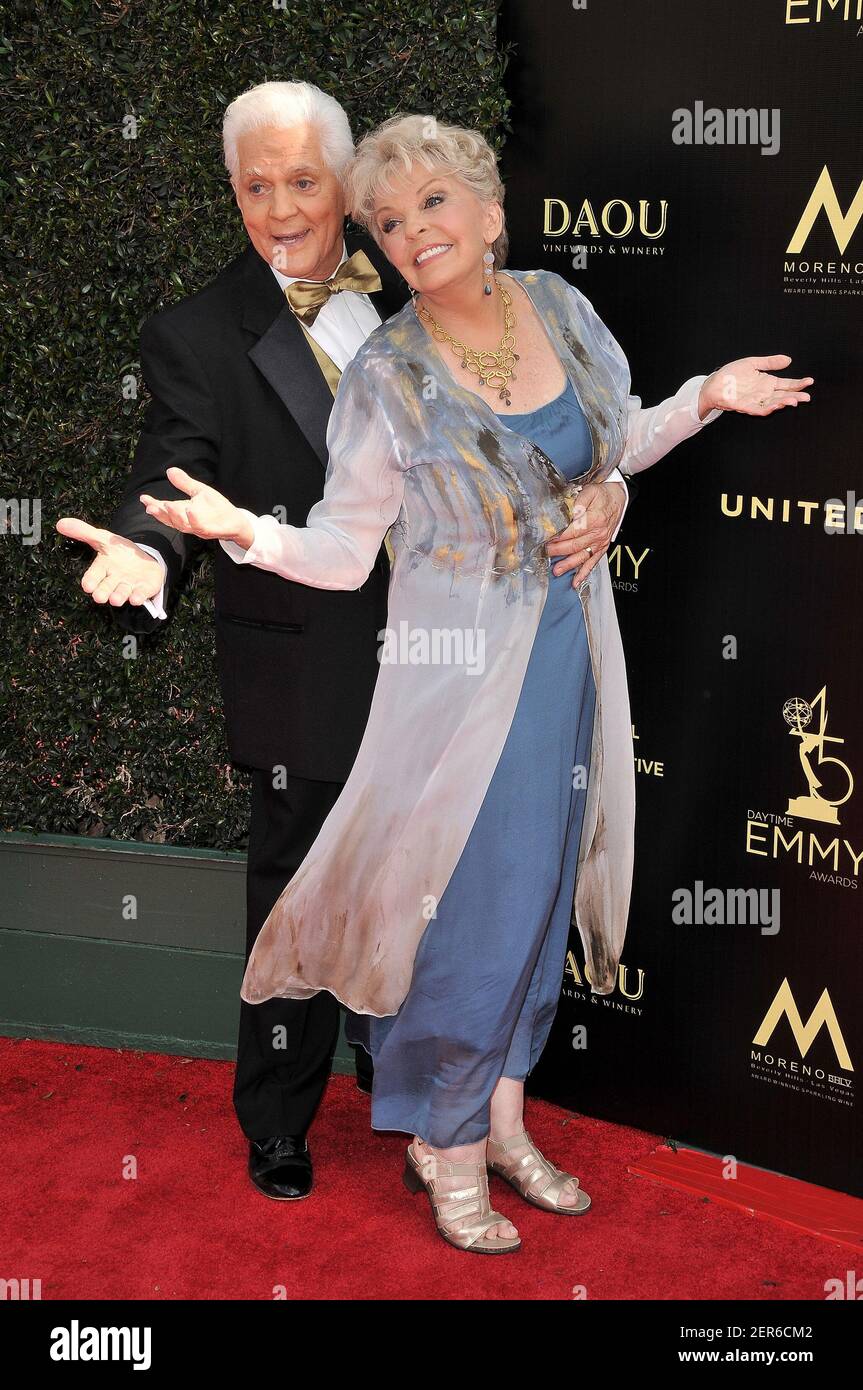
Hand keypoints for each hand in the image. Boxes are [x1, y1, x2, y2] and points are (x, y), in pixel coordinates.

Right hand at [55, 517, 165, 606]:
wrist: (144, 560)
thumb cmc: (120, 553)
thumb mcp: (103, 539)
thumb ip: (83, 532)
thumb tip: (60, 523)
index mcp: (102, 568)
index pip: (93, 576)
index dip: (90, 581)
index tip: (87, 586)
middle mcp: (114, 580)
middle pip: (106, 588)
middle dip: (102, 592)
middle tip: (99, 597)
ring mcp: (129, 586)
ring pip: (122, 593)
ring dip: (119, 596)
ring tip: (115, 599)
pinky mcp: (144, 589)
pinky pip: (141, 593)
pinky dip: (139, 596)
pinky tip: (137, 598)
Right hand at [139, 467, 253, 547]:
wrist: (236, 520)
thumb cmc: (217, 507)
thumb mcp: (199, 491)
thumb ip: (184, 483)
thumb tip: (169, 470)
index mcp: (184, 512)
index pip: (166, 510)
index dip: (154, 505)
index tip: (143, 498)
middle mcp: (188, 522)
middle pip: (170, 520)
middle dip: (160, 514)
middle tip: (150, 507)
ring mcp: (199, 527)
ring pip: (183, 525)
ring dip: (174, 516)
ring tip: (167, 505)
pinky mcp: (212, 530)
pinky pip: (201, 527)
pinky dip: (194, 520)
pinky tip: (190, 510)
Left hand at [545, 480, 625, 586]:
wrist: (619, 498)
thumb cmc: (603, 495)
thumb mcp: (590, 492)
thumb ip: (578, 503)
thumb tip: (568, 514)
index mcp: (594, 520)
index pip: (572, 532)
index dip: (558, 537)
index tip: (546, 540)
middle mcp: (597, 534)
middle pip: (574, 546)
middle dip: (558, 551)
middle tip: (546, 553)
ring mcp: (600, 543)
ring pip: (582, 557)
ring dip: (568, 565)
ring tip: (556, 571)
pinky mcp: (601, 548)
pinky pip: (592, 563)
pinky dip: (584, 573)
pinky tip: (575, 582)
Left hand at [698, 355, 812, 418]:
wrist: (714, 383)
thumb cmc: (731, 374)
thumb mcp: (752, 364)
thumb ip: (770, 363)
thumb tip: (788, 360)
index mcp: (767, 383)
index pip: (786, 384)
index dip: (798, 384)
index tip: (810, 381)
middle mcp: (763, 394)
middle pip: (782, 396)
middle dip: (795, 396)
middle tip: (807, 397)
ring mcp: (754, 401)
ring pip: (772, 404)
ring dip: (783, 403)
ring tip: (793, 401)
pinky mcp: (744, 406)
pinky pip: (757, 410)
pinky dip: (766, 409)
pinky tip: (775, 406)